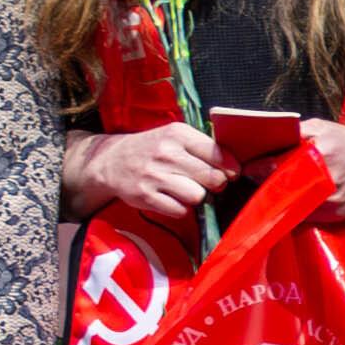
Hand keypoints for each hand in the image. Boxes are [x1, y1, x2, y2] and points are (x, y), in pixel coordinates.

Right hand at [64, 122, 224, 230]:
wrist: (111, 161)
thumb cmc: (153, 149)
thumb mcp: (175, 137)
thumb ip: (204, 148)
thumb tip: (233, 168)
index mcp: (178, 134)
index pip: (217, 153)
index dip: (230, 167)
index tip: (232, 173)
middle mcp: (167, 153)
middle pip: (211, 177)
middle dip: (215, 183)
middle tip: (207, 182)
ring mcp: (155, 176)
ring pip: (198, 196)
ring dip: (197, 196)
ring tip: (186, 189)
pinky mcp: (146, 196)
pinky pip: (180, 210)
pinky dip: (180, 208)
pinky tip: (172, 198)